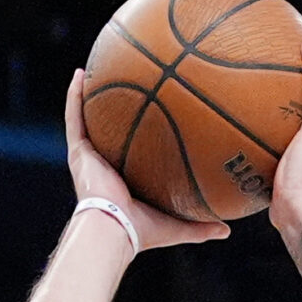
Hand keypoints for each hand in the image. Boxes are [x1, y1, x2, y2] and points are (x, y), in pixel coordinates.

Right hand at [63, 72, 228, 251]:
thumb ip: (201, 226)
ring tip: (94, 70)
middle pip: (109, 132)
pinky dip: (74, 95)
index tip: (149, 115)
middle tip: (125, 84)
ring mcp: (89, 158)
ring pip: (87, 119)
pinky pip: (74, 118)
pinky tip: (80, 73)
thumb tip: (227, 231)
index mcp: (124, 182)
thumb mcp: (178, 225)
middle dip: (114, 110)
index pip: (130, 153)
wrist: (115, 229)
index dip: (138, 135)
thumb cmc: (143, 231)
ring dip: (88, 95)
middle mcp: (104, 167)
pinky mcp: (78, 153)